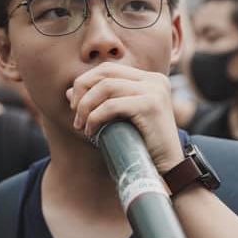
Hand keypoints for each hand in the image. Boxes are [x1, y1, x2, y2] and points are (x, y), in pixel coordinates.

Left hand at [66, 62, 182, 173]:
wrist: (168, 168)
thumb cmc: (142, 145)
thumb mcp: (118, 119)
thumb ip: (99, 102)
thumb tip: (69, 93)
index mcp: (149, 79)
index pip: (108, 69)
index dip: (85, 84)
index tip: (76, 107)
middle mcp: (154, 80)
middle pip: (105, 72)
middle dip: (83, 91)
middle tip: (75, 115)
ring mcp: (154, 90)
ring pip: (106, 87)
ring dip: (86, 107)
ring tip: (82, 126)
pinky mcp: (151, 105)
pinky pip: (112, 105)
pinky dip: (95, 117)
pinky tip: (91, 131)